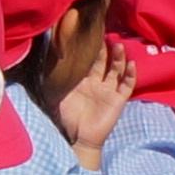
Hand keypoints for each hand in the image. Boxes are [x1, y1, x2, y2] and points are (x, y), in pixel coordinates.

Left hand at [48, 37, 133, 154]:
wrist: (79, 139)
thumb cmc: (67, 119)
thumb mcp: (57, 97)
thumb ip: (54, 82)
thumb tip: (42, 63)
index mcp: (82, 81)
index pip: (87, 61)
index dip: (89, 49)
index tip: (89, 34)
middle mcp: (97, 83)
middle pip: (103, 62)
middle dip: (105, 49)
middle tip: (106, 34)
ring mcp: (109, 91)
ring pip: (116, 70)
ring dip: (119, 58)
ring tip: (119, 45)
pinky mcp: (118, 100)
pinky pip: (127, 85)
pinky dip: (130, 75)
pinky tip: (131, 64)